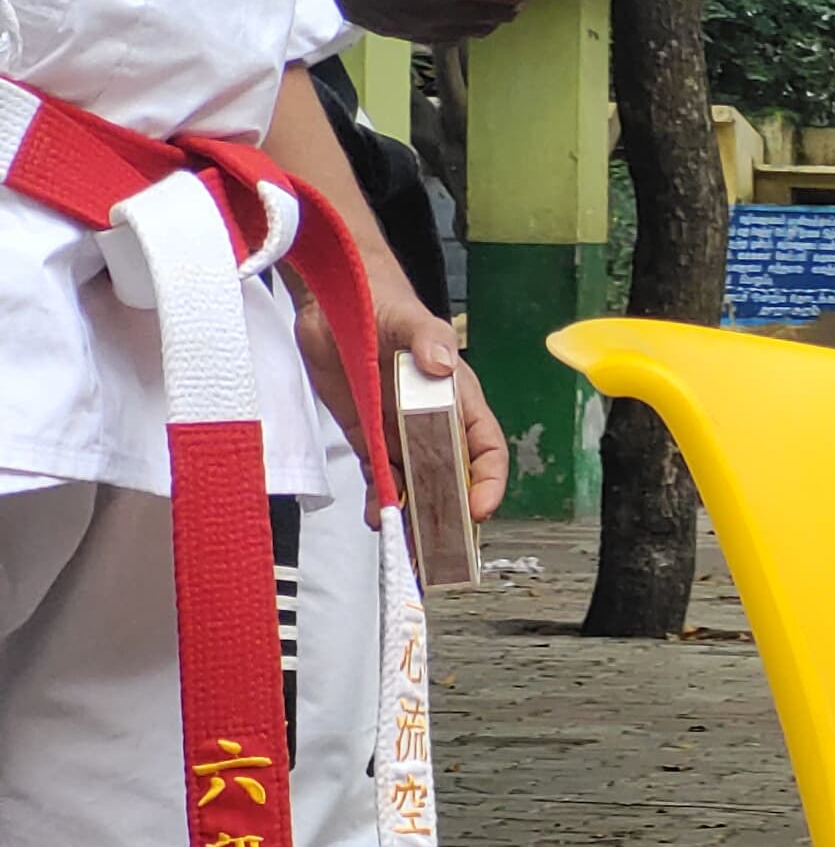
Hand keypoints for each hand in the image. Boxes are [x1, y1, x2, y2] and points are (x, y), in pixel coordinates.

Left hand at [284, 274, 507, 527]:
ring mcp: (400, 433)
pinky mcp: (369, 437)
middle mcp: (434, 423)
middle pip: (454, 478)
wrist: (333, 300)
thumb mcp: (410, 319)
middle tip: (446, 546)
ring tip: (412, 546)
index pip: (485, 450)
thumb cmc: (384, 304)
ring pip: (418, 486)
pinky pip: (380, 478)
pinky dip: (380, 501)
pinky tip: (377, 518)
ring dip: (417, 516)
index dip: (488, 482)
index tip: (479, 508)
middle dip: (454, 514)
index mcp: (458, 399)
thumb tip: (443, 365)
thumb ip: (429, 339)